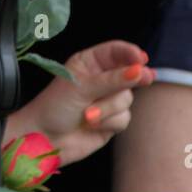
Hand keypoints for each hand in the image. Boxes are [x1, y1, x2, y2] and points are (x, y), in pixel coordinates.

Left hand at [11, 40, 154, 166]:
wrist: (46, 140)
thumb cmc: (55, 106)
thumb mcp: (81, 87)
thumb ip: (112, 80)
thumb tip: (139, 71)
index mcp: (90, 63)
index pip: (116, 51)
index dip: (130, 53)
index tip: (141, 58)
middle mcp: (102, 79)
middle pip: (128, 74)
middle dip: (129, 80)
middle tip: (145, 77)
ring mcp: (108, 100)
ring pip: (127, 98)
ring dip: (108, 108)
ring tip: (88, 115)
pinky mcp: (112, 120)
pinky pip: (124, 117)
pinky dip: (109, 122)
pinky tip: (93, 125)